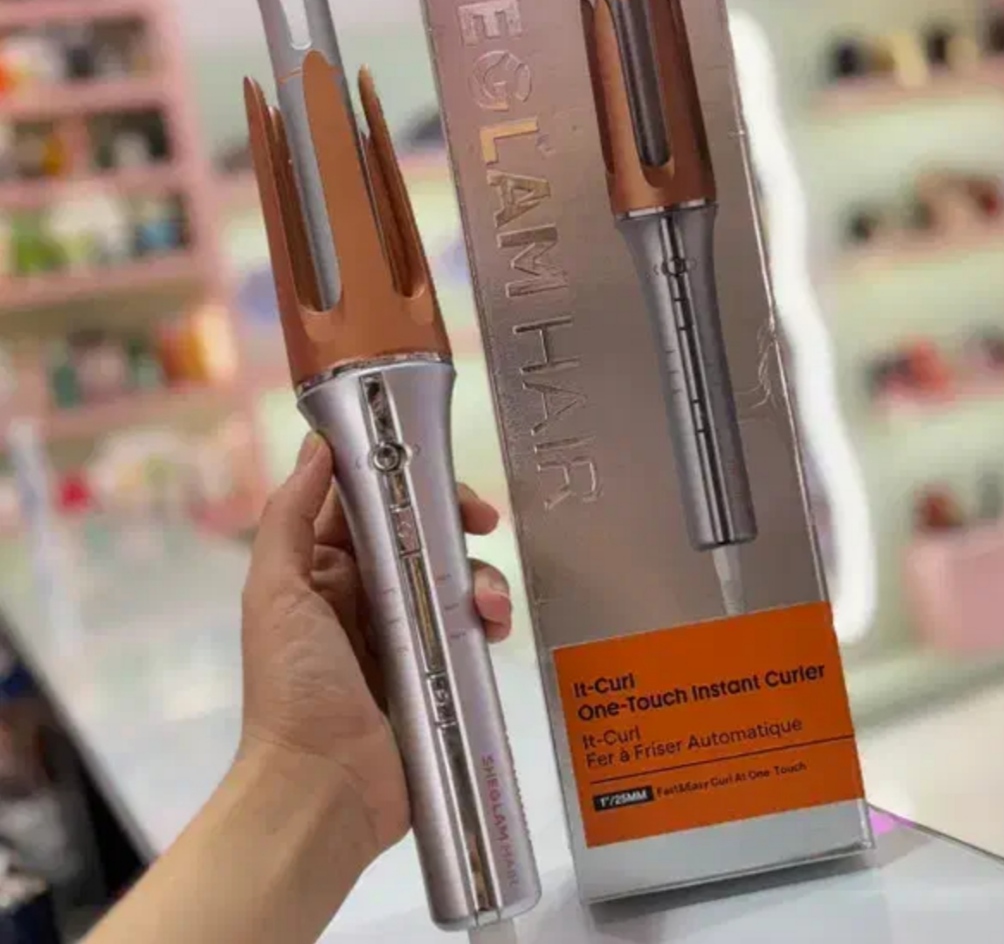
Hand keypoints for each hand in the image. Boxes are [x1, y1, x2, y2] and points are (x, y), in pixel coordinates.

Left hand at [239, 433, 512, 862]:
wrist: (323, 791)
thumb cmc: (291, 688)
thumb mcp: (276, 592)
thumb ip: (291, 516)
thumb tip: (317, 444)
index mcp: (323, 569)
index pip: (367, 502)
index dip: (402, 477)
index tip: (436, 468)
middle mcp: (366, 593)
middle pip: (421, 534)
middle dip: (455, 521)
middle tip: (484, 519)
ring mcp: (406, 633)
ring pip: (454, 577)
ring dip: (480, 575)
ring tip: (488, 601)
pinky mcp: (438, 669)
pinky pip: (471, 627)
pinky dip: (489, 617)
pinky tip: (494, 627)